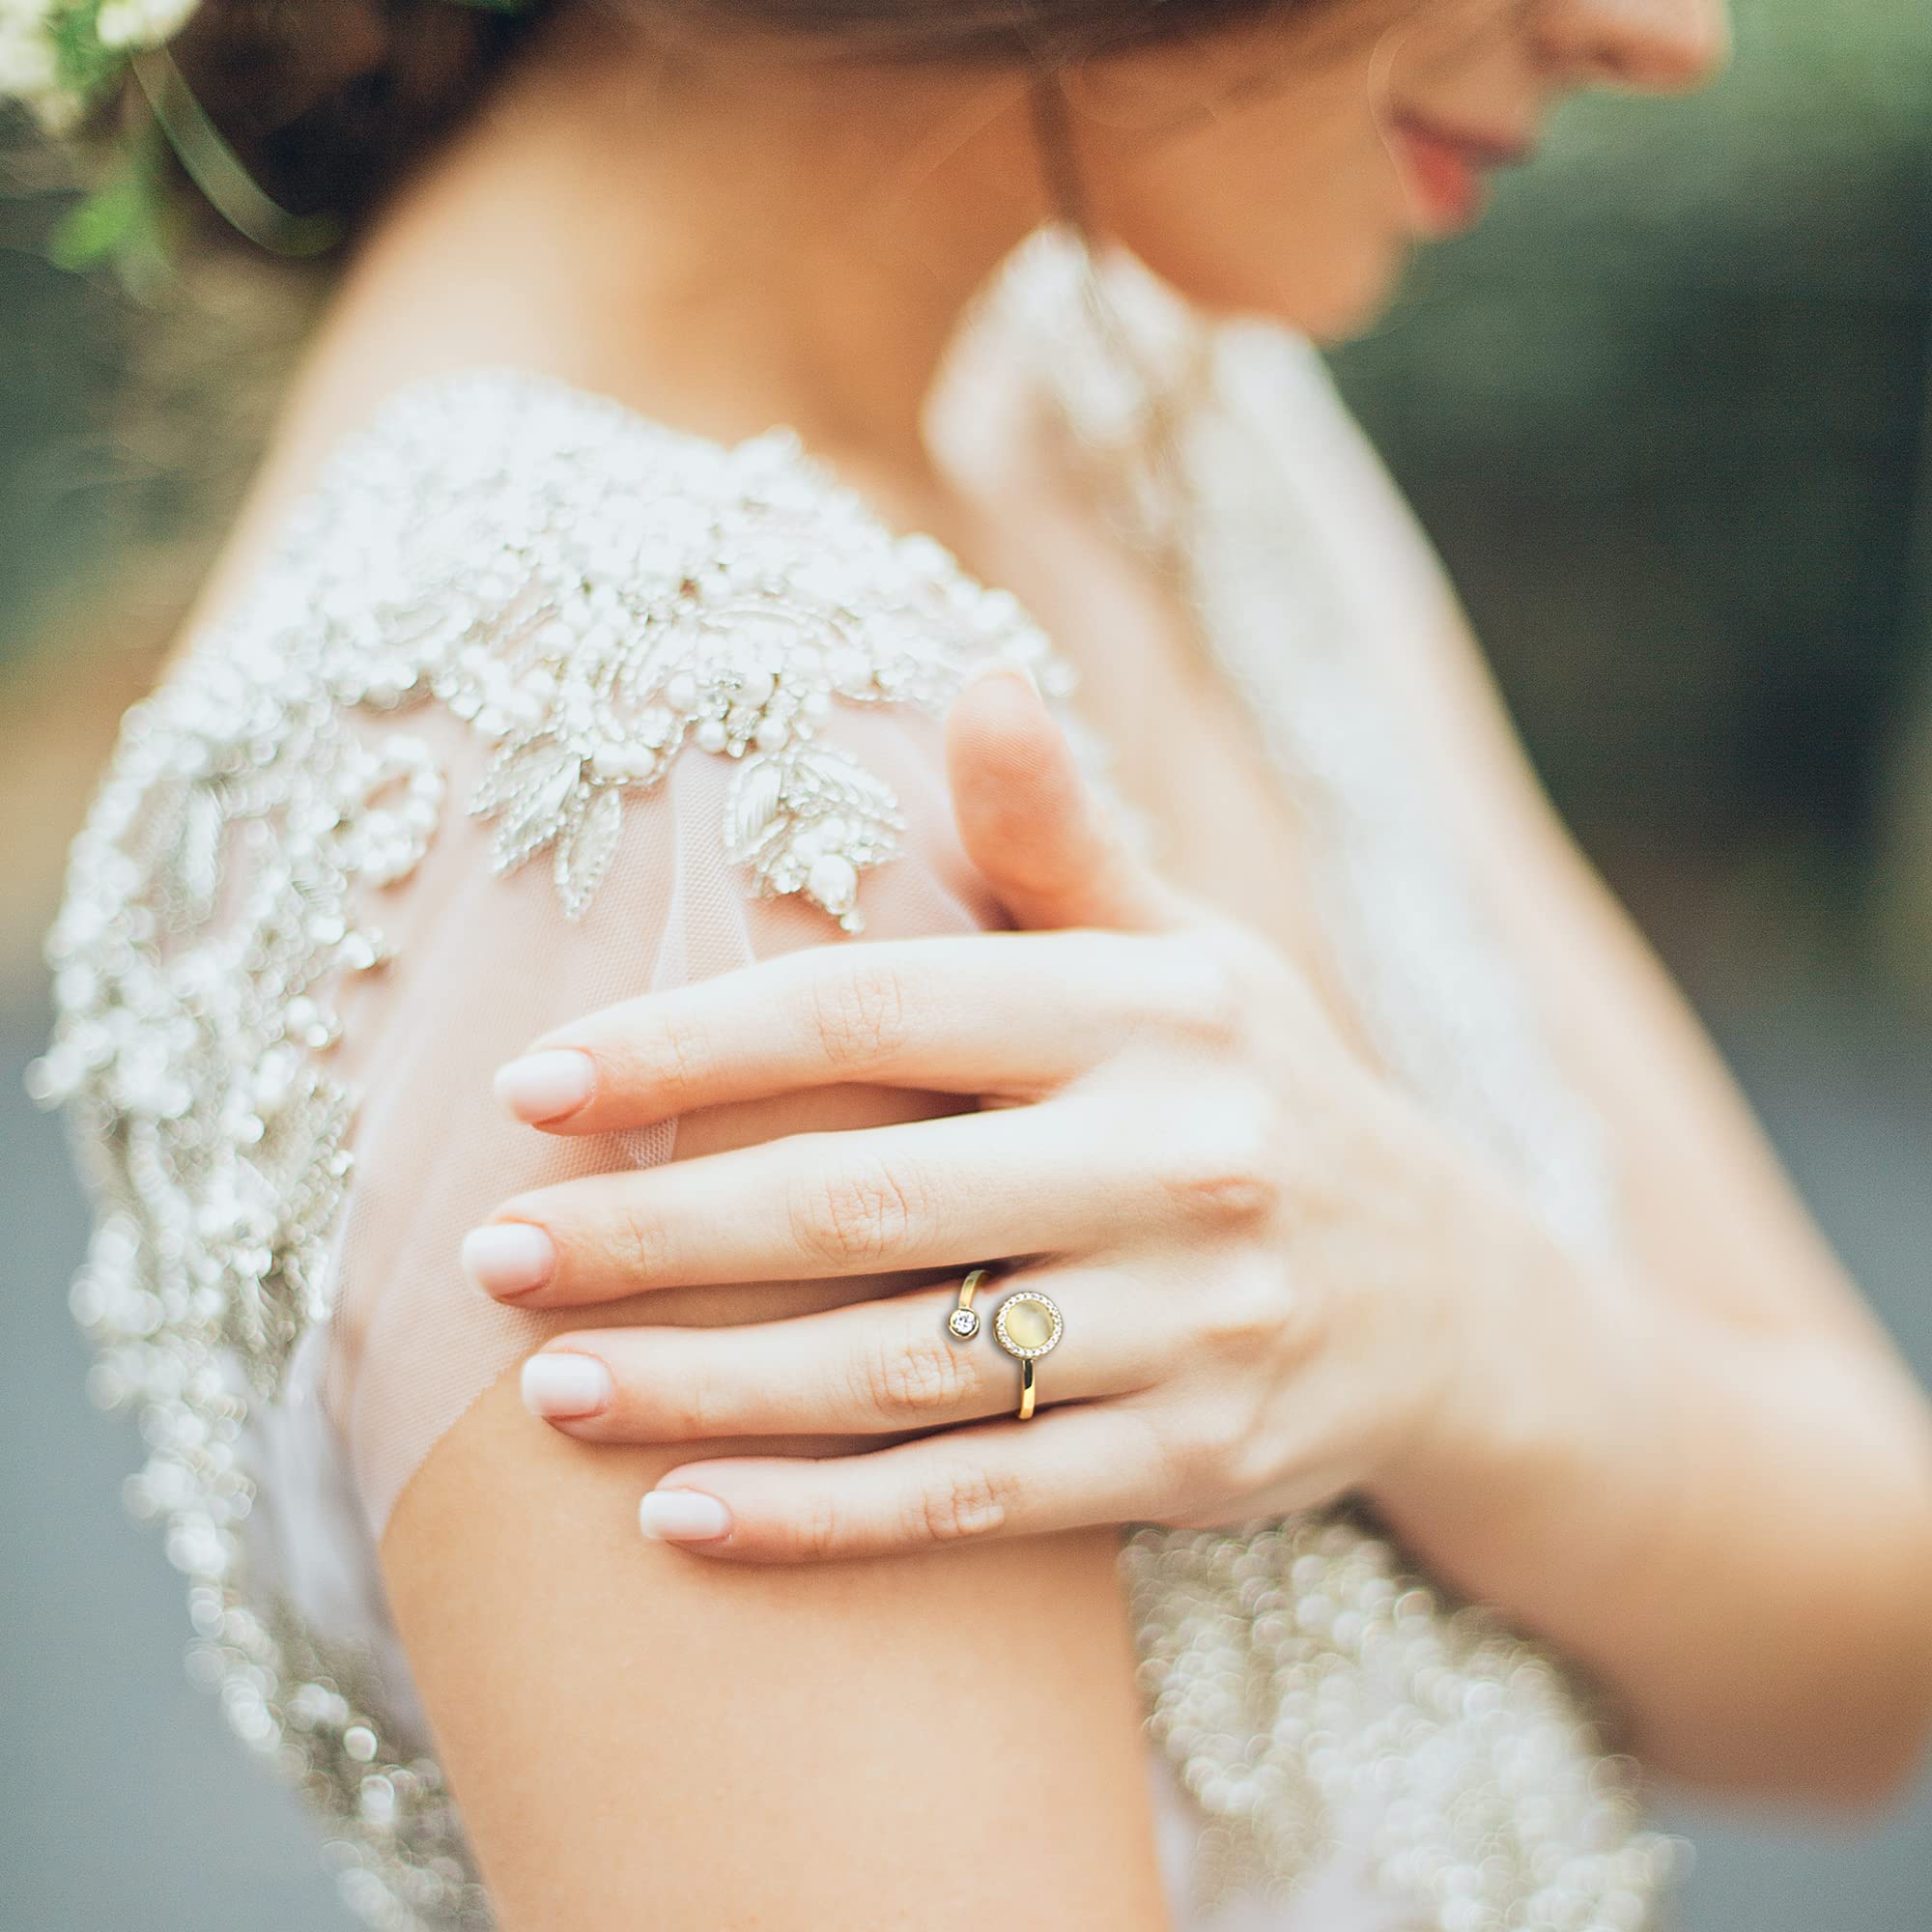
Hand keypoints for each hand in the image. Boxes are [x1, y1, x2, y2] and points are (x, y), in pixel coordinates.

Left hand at [465, 665, 1491, 1561]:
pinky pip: (974, 1505)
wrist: (1455, 1301)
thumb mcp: (1184, 948)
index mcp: (1150, 1006)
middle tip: (492, 1253)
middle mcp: (1181, 1158)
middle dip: (651, 1234)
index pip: (876, 1009)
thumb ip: (1061, 842)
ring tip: (547, 1391)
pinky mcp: (1199, 1464)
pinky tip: (681, 1516)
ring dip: (702, 1388)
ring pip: (898, 1372)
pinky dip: (819, 1520)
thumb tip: (978, 684)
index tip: (533, 1087)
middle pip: (858, 1204)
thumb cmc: (1256, 1089)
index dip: (690, 1049)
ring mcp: (1196, 1324)